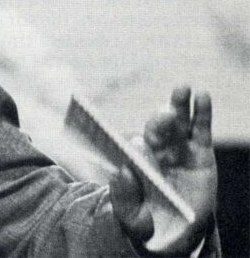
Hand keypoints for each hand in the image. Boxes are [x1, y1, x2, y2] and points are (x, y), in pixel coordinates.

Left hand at [110, 86, 216, 254]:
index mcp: (134, 165)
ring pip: (177, 124)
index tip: (137, 145)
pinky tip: (202, 96)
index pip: (131, 149)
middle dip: (159, 120)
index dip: (134, 146)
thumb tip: (122, 172)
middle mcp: (154, 153)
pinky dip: (202, 112)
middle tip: (164, 114)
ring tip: (181, 89)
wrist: (174, 235)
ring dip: (178, 105)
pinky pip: (200, 130)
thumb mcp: (132, 218)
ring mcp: (177, 151)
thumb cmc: (148, 224)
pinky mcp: (200, 153)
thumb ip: (124, 197)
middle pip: (155, 131)